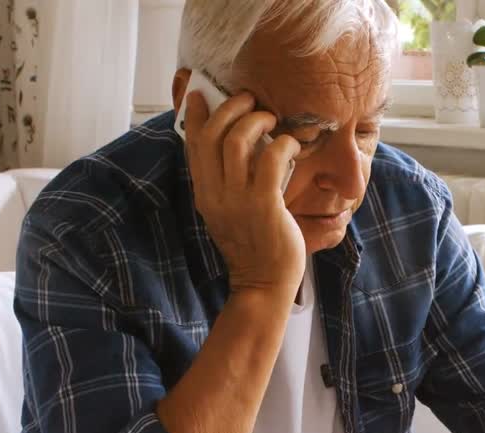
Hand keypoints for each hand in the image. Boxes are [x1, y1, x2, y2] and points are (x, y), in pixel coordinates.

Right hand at [182, 90, 304, 295]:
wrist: (263, 284)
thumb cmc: (253, 247)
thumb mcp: (228, 213)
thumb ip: (226, 185)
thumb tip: (237, 149)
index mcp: (204, 195)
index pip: (192, 145)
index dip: (195, 115)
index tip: (201, 95)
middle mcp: (215, 195)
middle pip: (213, 135)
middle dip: (230, 108)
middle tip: (249, 101)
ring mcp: (238, 201)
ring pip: (237, 141)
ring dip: (256, 121)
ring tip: (270, 119)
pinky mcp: (264, 206)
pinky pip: (270, 160)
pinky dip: (283, 144)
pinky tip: (292, 145)